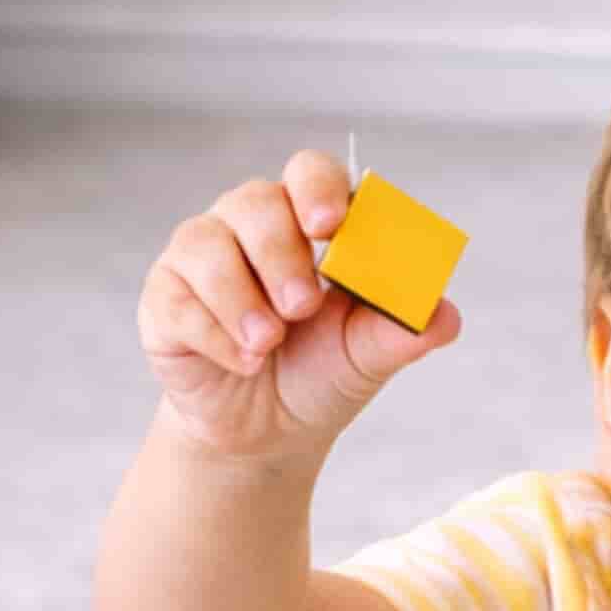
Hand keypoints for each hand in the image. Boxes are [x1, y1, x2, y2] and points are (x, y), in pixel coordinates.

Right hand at [138, 147, 462, 464]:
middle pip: (257, 202)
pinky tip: (239, 362)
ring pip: (207, 244)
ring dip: (241, 299)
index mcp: (308, 222)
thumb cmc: (319, 375)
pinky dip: (212, 333)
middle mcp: (252, 224)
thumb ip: (401, 330)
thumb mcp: (367, 357)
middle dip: (281, 255)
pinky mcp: (166, 297)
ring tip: (266, 347)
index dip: (319, 189)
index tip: (331, 225)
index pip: (310, 174)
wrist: (267, 435)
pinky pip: (177, 297)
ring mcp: (202, 256)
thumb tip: (444, 316)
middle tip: (302, 308)